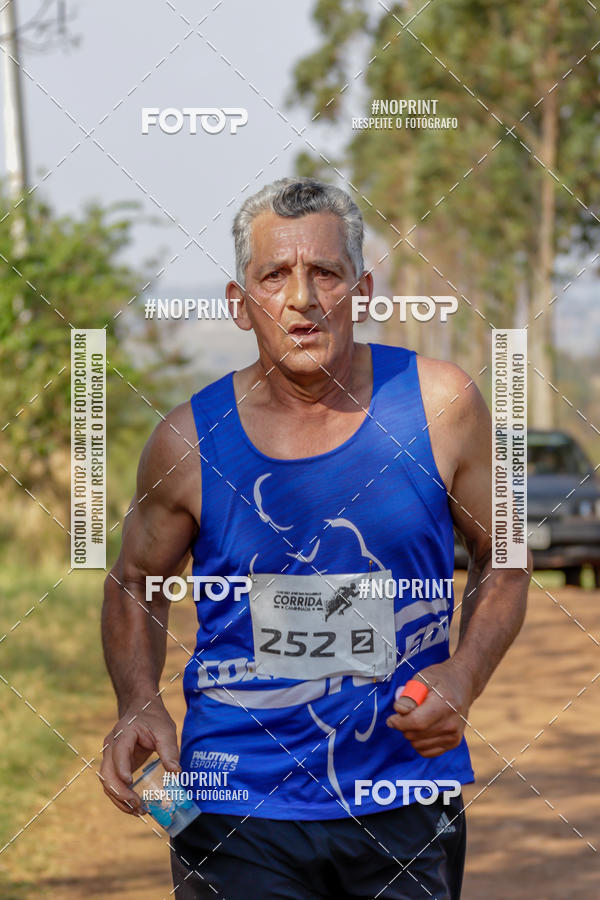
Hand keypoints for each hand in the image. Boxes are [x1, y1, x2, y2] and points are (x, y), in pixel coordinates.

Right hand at [99, 697, 180, 814]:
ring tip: (138, 811)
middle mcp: (111, 745)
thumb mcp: (165, 730)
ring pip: (106, 781)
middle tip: (137, 805)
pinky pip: (112, 783)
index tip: (130, 782)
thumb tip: (176, 773)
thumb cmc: (154, 719)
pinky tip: (134, 806)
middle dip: (119, 792)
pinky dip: (120, 796)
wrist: (142, 709)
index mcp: (124, 733)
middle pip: (107, 772)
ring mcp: (110, 756)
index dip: (122, 768)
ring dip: (119, 799)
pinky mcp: (114, 765)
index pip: (118, 752)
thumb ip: (169, 750)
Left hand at [386, 659, 473, 756]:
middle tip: (405, 714)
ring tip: (416, 718)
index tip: (391, 718)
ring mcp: (454, 735)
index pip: (417, 722)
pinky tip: (422, 728)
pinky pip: (426, 752)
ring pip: (418, 745)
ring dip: (411, 734)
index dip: (399, 722)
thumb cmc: (440, 679)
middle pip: (415, 735)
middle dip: (403, 726)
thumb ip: (409, 694)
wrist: (463, 684)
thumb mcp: (423, 678)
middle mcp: (452, 723)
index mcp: (445, 704)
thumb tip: (399, 710)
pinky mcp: (453, 743)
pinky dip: (419, 742)